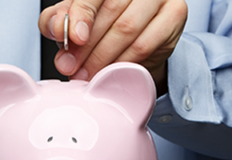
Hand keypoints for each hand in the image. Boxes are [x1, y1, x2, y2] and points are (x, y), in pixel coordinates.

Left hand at [39, 0, 187, 92]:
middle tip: (73, 69)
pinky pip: (146, 44)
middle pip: (111, 11)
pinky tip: (112, 73)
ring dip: (104, 58)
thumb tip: (55, 28)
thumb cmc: (102, 28)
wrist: (136, 44)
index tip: (73, 39)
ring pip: (128, 29)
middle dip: (88, 46)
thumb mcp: (73, 22)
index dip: (80, 15)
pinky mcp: (175, 13)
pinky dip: (125, 62)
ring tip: (89, 76)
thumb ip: (57, 21)